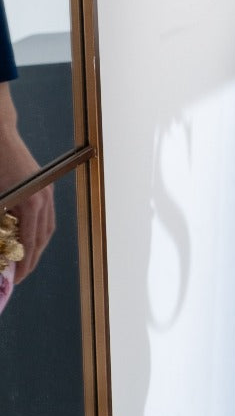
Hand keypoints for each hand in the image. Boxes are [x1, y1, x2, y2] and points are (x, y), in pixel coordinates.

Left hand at [0, 119, 55, 284]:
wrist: (0, 136)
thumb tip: (0, 245)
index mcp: (31, 203)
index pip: (29, 242)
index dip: (23, 263)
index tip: (16, 278)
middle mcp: (44, 198)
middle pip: (43, 237)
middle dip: (32, 259)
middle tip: (20, 274)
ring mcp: (47, 190)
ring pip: (48, 226)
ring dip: (38, 246)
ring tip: (25, 260)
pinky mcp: (45, 185)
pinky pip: (47, 215)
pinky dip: (40, 230)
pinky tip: (29, 237)